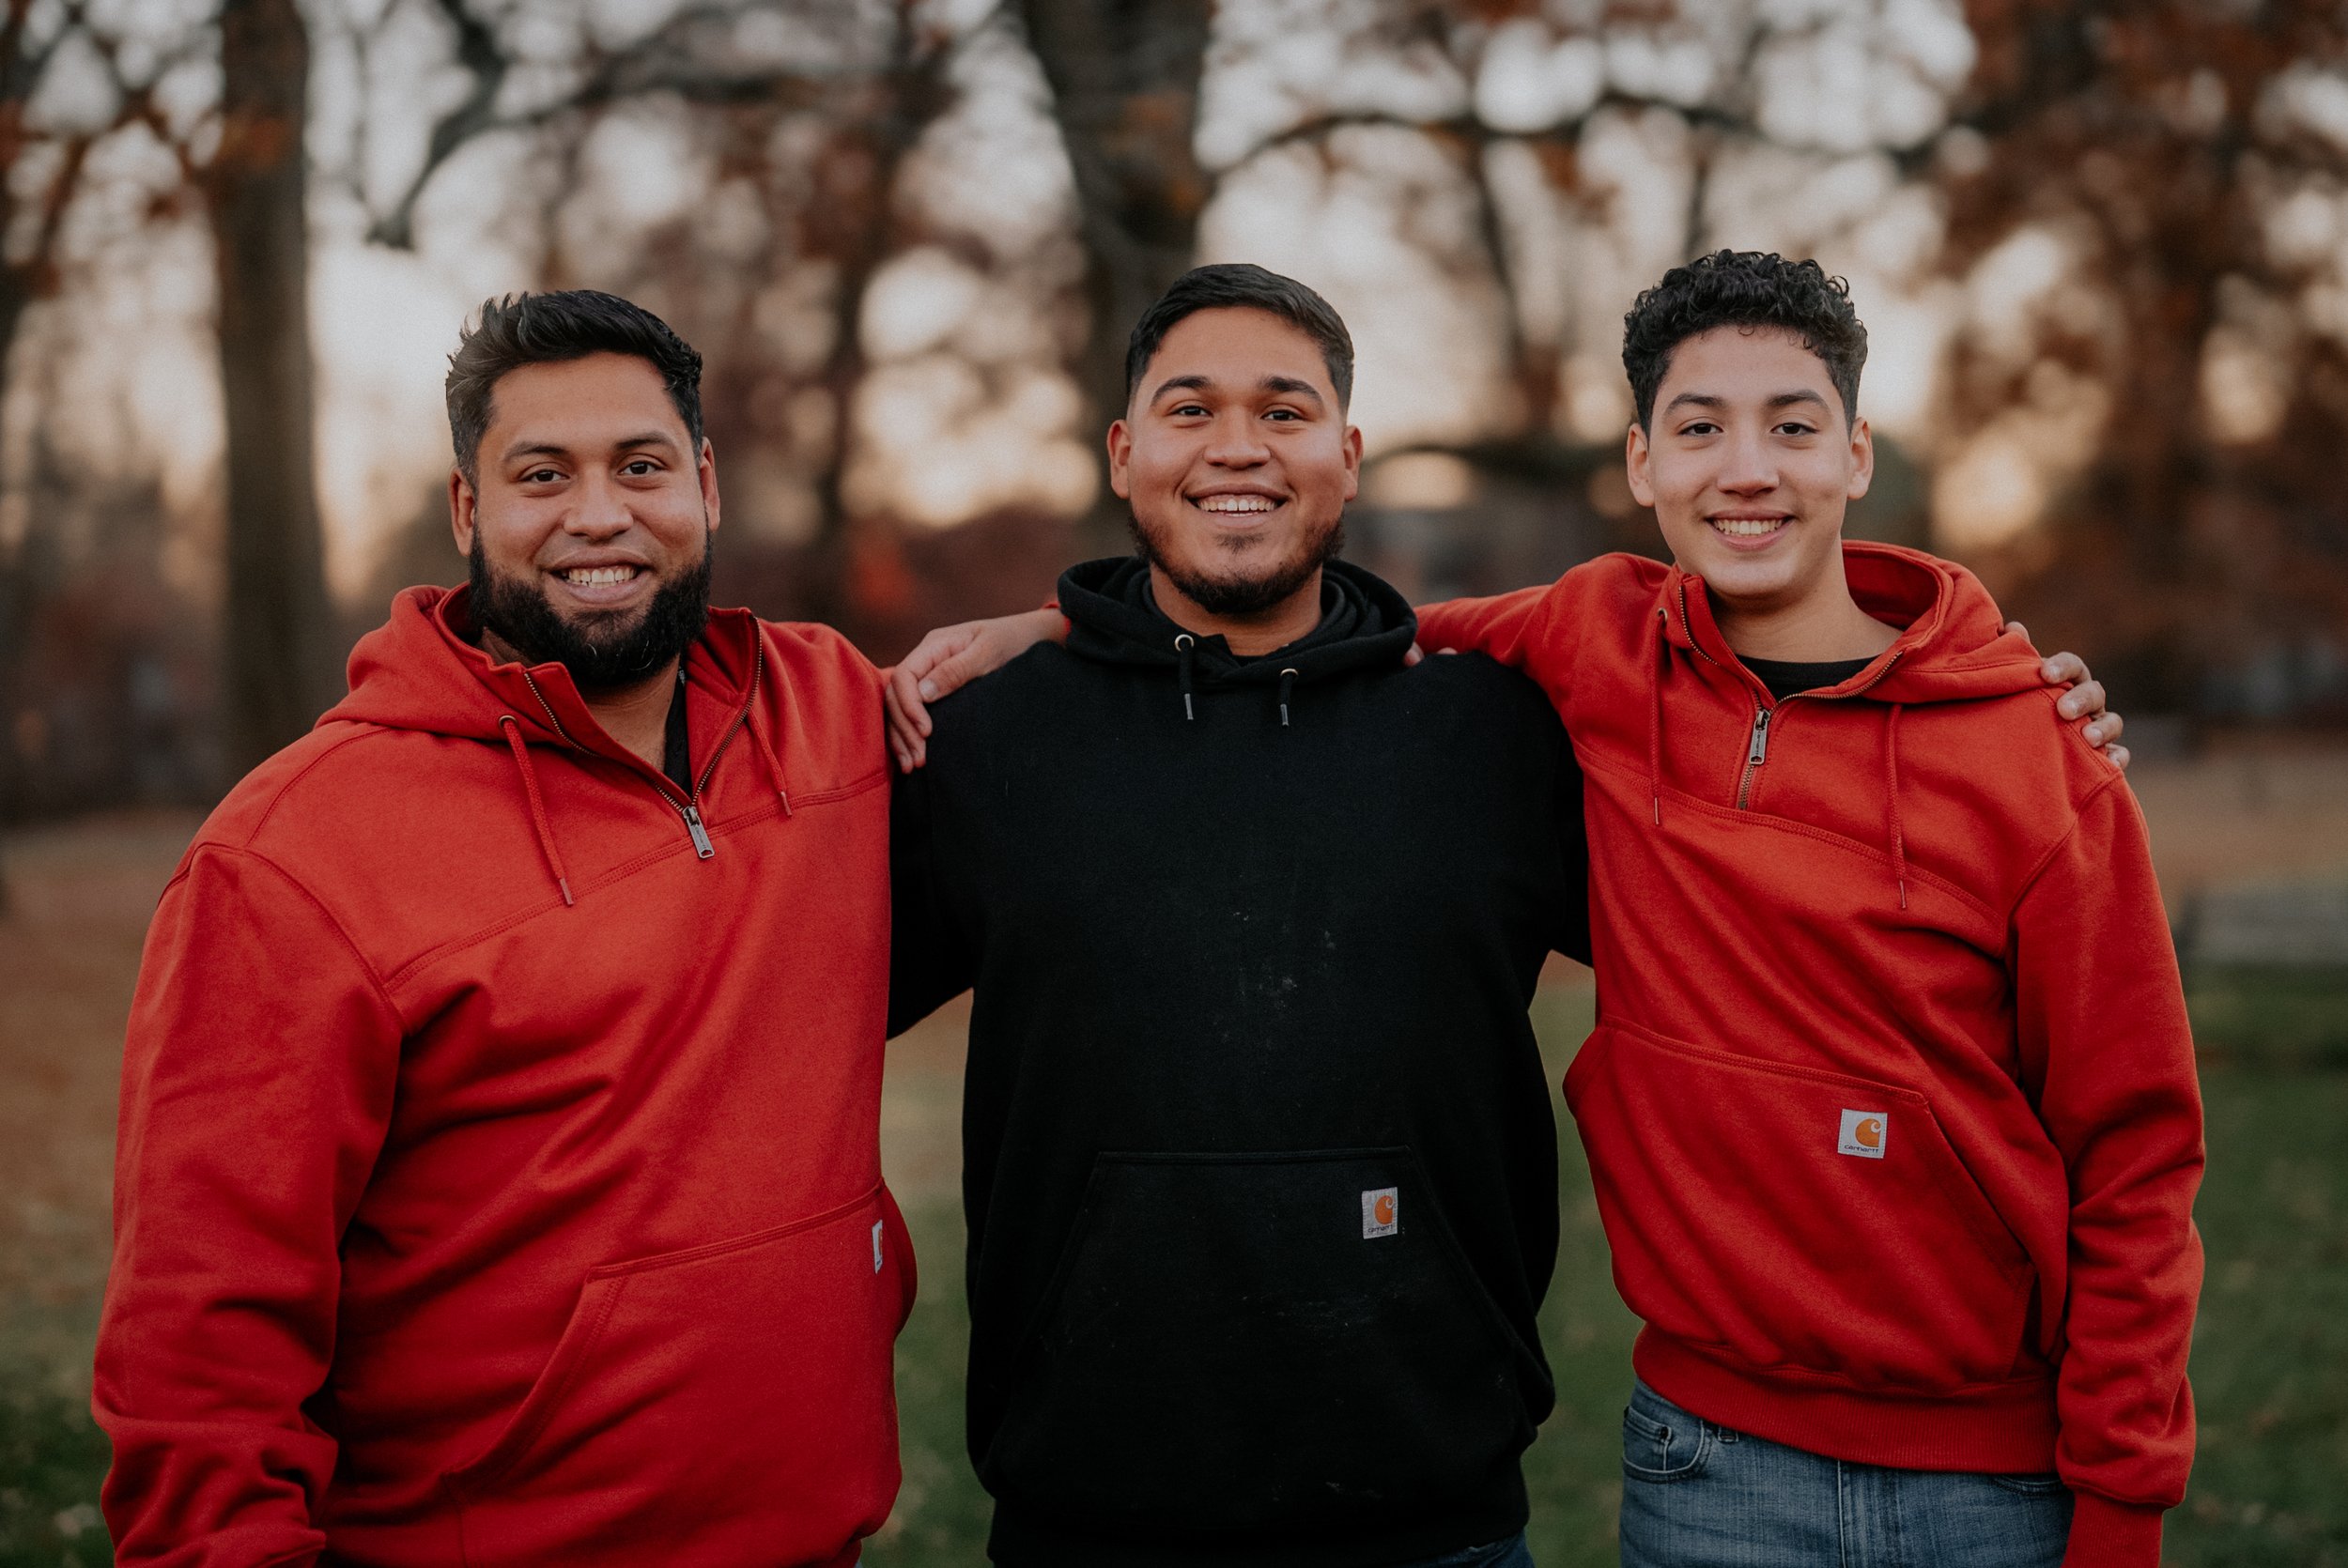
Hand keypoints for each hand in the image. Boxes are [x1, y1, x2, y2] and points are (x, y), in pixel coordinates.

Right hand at [885, 608, 1068, 770]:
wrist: (1029, 639)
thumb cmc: (1011, 641)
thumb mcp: (989, 652)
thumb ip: (956, 670)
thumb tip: (923, 693)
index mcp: (934, 646)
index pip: (903, 676)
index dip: (908, 706)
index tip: (926, 732)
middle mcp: (925, 661)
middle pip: (895, 696)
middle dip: (904, 729)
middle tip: (920, 758)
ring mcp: (928, 677)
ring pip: (898, 709)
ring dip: (902, 738)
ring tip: (912, 766)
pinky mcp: (935, 693)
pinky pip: (911, 715)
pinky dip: (908, 736)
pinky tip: (912, 757)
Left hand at [2008, 621, 2128, 772]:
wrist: (2018, 748)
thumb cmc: (2018, 708)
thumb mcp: (2014, 686)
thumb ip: (2014, 659)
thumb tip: (2012, 627)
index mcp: (2066, 680)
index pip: (2072, 666)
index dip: (2062, 667)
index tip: (2045, 674)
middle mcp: (2086, 701)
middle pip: (2094, 692)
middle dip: (2081, 699)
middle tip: (2063, 710)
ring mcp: (2097, 727)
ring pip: (2112, 722)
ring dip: (2103, 728)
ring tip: (2089, 737)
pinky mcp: (2102, 755)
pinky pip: (2118, 755)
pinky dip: (2117, 757)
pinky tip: (2111, 762)